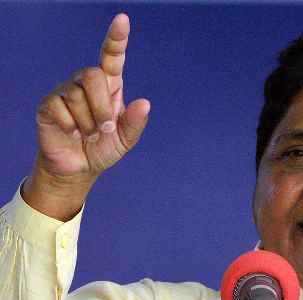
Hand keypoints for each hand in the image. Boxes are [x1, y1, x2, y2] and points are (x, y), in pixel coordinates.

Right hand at [23, 14, 149, 220]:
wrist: (79, 168)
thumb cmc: (102, 149)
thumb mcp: (125, 139)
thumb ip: (135, 123)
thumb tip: (145, 103)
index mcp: (110, 87)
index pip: (112, 57)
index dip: (116, 38)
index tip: (122, 19)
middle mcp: (87, 84)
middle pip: (93, 75)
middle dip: (101, 106)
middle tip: (104, 129)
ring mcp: (66, 92)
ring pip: (77, 94)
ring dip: (87, 122)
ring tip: (87, 135)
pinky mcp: (49, 104)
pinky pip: (60, 108)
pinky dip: (71, 127)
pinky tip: (72, 134)